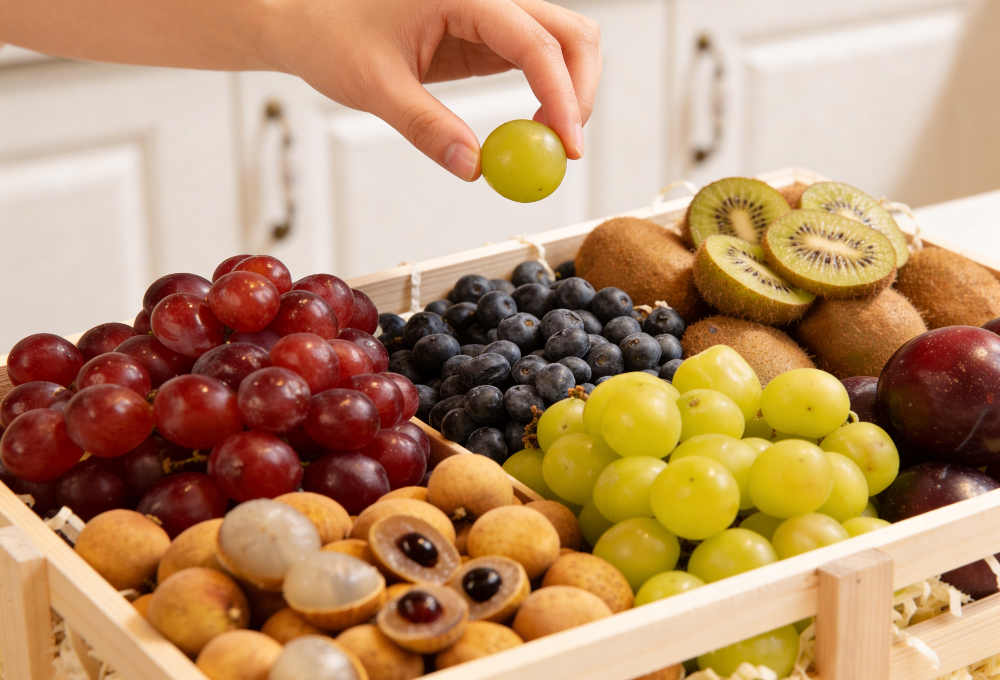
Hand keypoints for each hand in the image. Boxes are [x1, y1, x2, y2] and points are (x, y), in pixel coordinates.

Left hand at [262, 0, 601, 180]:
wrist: (309, 20)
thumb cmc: (331, 36)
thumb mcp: (375, 87)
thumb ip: (425, 126)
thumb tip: (473, 168)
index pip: (534, 40)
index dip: (562, 94)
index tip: (568, 145)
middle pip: (570, 33)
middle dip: (582, 90)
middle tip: (567, 148)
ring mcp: (492, 17)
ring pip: (563, 43)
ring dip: (571, 92)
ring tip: (548, 142)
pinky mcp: (488, 38)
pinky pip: (538, 61)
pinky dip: (549, 96)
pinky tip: (532, 130)